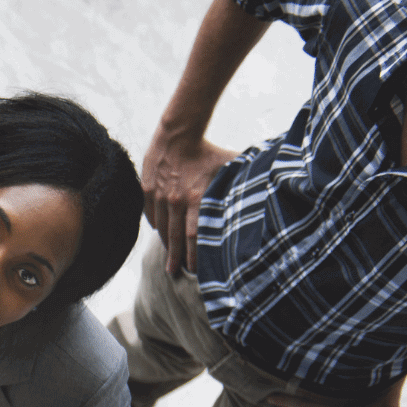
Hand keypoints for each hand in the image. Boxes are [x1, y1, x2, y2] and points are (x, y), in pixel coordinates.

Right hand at [141, 126, 235, 275]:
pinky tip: (160, 231)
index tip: (194, 270)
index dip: (195, 254)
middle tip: (174, 273)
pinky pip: (151, 214)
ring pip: (160, 227)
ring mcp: (159, 197)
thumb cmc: (207, 149)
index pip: (194, 235)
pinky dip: (156, 224)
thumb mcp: (228, 164)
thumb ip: (238, 181)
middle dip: (175, 257)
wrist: (178, 133)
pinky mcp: (147, 190)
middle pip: (174, 237)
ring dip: (164, 243)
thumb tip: (259, 190)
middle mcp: (175, 201)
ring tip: (168, 256)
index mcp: (196, 198)